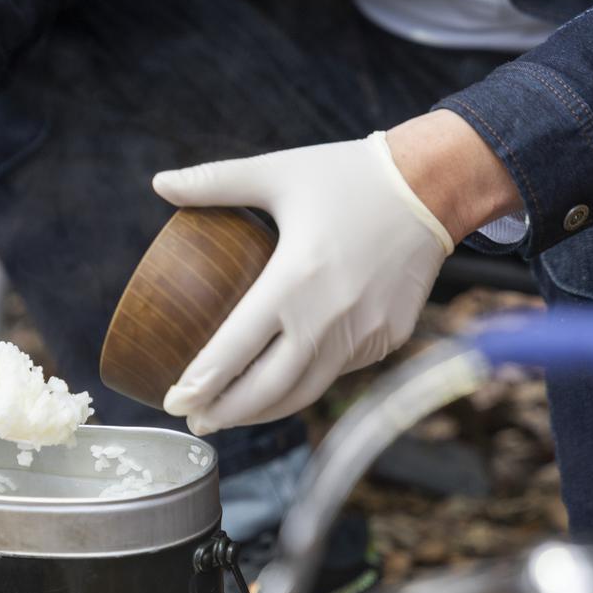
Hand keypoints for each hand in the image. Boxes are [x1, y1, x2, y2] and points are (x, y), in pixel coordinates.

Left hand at [156, 132, 454, 434]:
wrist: (434, 184)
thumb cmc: (349, 176)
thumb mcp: (278, 172)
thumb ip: (214, 182)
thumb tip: (159, 182)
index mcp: (293, 281)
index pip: (234, 351)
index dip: (200, 384)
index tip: (174, 400)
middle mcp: (328, 319)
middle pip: (267, 390)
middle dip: (225, 413)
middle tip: (195, 420)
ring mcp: (363, 335)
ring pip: (304, 393)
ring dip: (264, 411)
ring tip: (230, 416)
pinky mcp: (388, 339)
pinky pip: (337, 372)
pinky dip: (304, 385)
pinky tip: (280, 386)